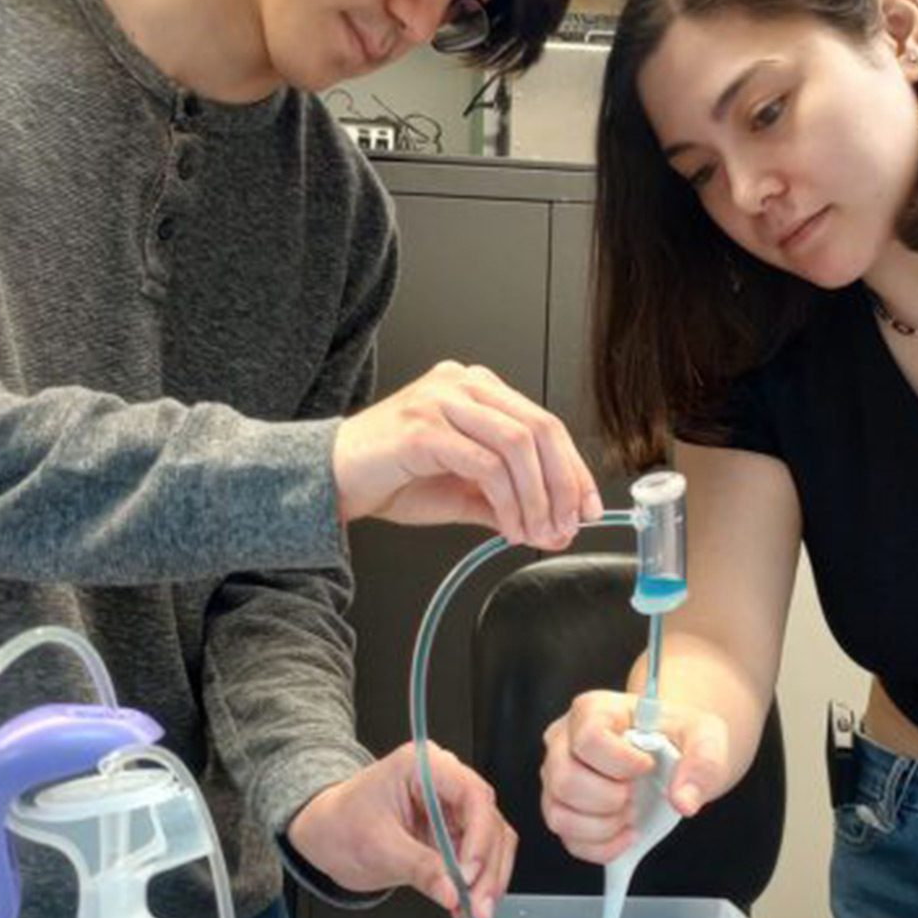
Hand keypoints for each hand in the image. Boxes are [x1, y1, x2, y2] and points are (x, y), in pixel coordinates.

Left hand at [285, 742, 516, 917]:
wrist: (326, 835)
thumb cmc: (340, 824)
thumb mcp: (376, 846)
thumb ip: (418, 867)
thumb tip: (452, 891)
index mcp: (424, 767)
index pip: (472, 795)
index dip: (479, 836)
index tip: (469, 874)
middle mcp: (445, 783)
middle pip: (488, 821)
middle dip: (487, 868)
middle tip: (477, 905)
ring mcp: (451, 809)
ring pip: (492, 842)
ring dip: (488, 880)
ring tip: (473, 912)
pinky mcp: (453, 834)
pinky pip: (479, 859)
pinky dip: (477, 885)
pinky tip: (465, 907)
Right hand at [332, 361, 602, 549]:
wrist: (329, 480)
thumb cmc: (391, 478)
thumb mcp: (464, 492)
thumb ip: (509, 503)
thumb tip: (555, 528)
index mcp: (477, 388)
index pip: (544, 423)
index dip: (574, 468)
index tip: (588, 507)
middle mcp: (463, 384)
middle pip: (540, 428)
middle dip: (563, 484)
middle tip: (568, 525)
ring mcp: (442, 401)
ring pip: (518, 445)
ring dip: (537, 498)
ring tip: (537, 533)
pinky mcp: (423, 428)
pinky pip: (486, 465)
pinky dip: (508, 502)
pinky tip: (509, 528)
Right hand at [539, 690, 730, 862]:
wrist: (671, 752)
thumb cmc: (678, 737)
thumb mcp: (705, 736)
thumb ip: (703, 762)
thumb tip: (684, 801)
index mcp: (594, 710)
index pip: (588, 738)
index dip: (621, 761)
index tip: (648, 766)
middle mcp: (564, 741)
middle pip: (565, 780)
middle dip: (611, 798)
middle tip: (637, 793)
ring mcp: (557, 777)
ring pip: (559, 815)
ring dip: (604, 826)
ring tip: (631, 813)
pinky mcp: (561, 809)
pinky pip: (568, 841)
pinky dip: (602, 847)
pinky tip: (627, 833)